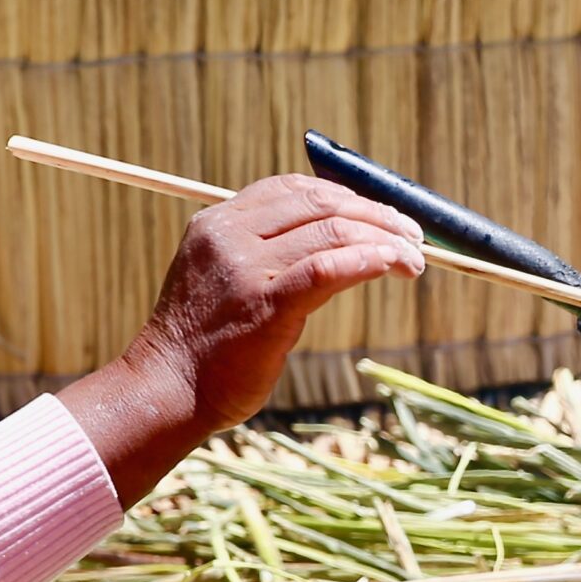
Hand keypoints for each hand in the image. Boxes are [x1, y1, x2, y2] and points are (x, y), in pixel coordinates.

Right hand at [63, 176, 424, 502]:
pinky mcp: (265, 305)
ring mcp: (245, 268)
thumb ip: (266, 253)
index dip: (347, 196)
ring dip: (385, 240)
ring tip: (414, 259)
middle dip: (376, 215)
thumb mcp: (224, 280)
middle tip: (414, 236)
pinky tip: (395, 266)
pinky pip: (328, 268)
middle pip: (321, 203)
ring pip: (332, 231)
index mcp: (217, 223)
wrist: (167, 392)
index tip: (382, 215)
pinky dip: (370, 260)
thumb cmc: (204, 346)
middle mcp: (228, 236)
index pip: (293, 189)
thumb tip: (340, 242)